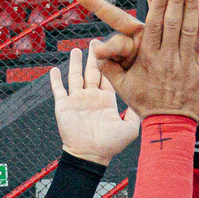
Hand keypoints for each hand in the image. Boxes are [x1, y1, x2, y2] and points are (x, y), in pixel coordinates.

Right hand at [50, 44, 139, 164]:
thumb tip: (145, 100)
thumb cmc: (110, 145)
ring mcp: (77, 100)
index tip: (112, 49)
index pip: (108, 76)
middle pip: (92, 72)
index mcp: (107, 100)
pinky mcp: (63, 105)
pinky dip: (55, 80)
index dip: (109, 63)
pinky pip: (58, 90)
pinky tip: (53, 70)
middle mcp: (92, 97)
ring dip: (75, 63)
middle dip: (93, 57)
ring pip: (75, 76)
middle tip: (94, 42)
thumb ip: (136, 112)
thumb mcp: (130, 127)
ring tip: (75, 49)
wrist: (90, 155)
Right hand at [83, 0, 198, 120]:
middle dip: (177, 0)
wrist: (171, 126)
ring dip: (193, 9)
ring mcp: (186, 64)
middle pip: (173, 23)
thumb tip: (92, 47)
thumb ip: (108, 67)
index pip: (154, 26)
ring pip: (190, 32)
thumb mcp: (123, 87)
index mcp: (148, 58)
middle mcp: (167, 58)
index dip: (159, 5)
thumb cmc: (146, 103)